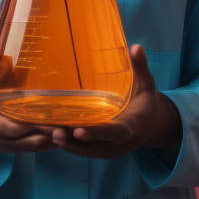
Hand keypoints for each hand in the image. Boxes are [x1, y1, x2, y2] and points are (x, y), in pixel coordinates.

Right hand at [0, 42, 56, 153]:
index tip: (14, 105)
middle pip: (9, 129)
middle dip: (31, 126)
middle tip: (55, 119)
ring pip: (21, 143)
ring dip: (42, 138)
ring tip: (63, 128)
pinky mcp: (11, 147)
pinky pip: (29, 149)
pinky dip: (45, 145)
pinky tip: (62, 137)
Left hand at [38, 44, 182, 159]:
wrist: (151, 123)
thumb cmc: (145, 99)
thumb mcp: (146, 82)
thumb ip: (140, 67)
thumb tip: (136, 47)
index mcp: (132, 127)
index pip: (115, 132)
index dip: (98, 132)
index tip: (79, 131)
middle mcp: (120, 143)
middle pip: (95, 146)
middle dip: (74, 142)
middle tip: (54, 132)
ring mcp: (110, 149)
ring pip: (86, 151)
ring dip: (67, 144)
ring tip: (47, 131)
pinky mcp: (101, 150)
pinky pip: (84, 149)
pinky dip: (68, 143)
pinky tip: (51, 133)